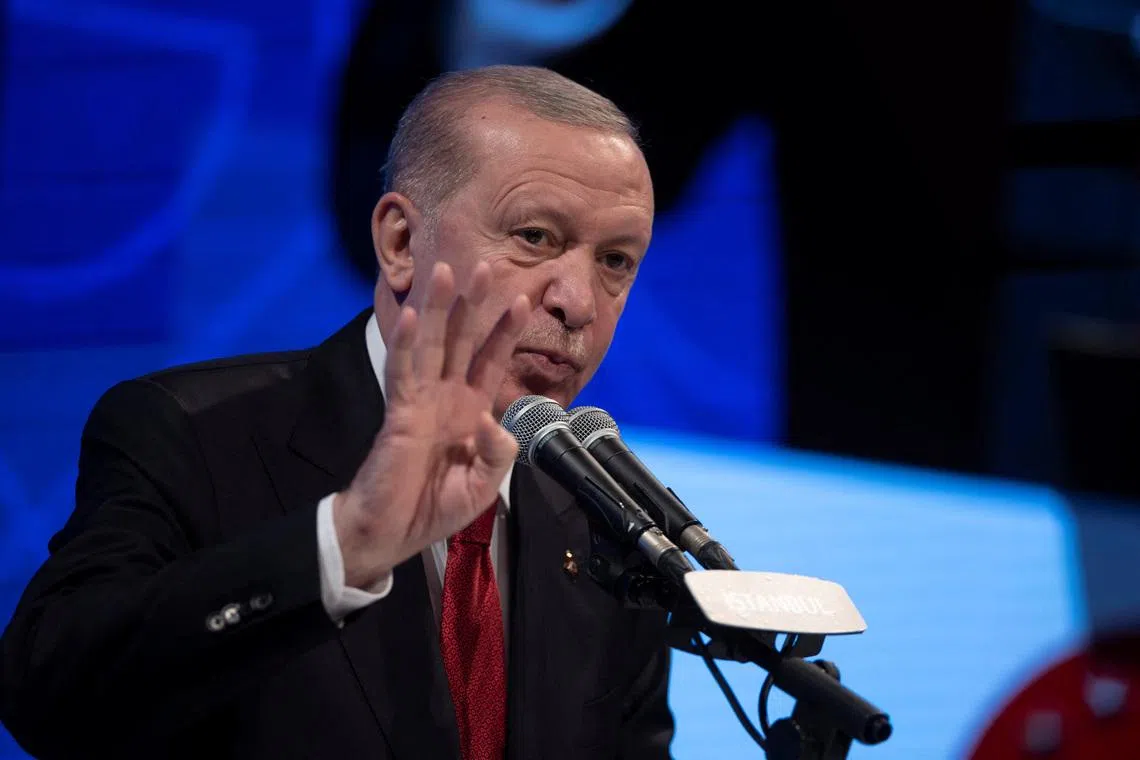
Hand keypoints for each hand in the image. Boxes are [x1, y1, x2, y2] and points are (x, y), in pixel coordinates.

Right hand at [333, 261, 529, 587]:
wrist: (392, 533)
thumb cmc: (434, 507)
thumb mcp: (483, 485)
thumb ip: (498, 454)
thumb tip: (492, 420)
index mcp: (470, 410)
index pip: (491, 361)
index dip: (506, 331)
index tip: (524, 299)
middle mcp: (446, 397)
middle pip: (462, 339)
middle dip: (475, 303)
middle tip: (487, 265)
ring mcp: (421, 401)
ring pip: (431, 344)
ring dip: (439, 308)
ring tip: (446, 271)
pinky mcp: (399, 414)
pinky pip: (403, 372)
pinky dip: (407, 343)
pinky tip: (414, 315)